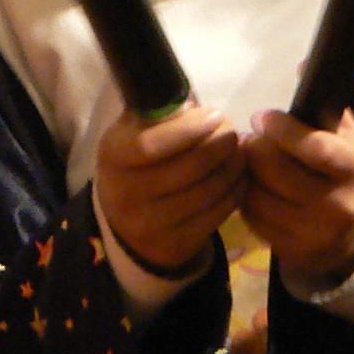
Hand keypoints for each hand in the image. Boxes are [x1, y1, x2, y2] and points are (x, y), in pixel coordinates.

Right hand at [95, 101, 244, 280]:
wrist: (126, 220)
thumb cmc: (138, 161)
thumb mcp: (134, 131)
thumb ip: (160, 114)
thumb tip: (198, 107)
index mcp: (113, 156)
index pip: (150, 144)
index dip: (188, 130)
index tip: (215, 115)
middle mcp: (125, 195)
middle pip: (188, 168)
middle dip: (220, 145)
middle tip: (233, 132)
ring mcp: (149, 225)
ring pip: (207, 192)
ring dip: (233, 167)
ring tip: (241, 151)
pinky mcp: (174, 245)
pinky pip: (216, 214)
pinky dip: (234, 191)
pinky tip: (239, 177)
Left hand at [241, 108, 353, 290]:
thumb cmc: (348, 172)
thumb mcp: (350, 137)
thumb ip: (326, 104)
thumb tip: (302, 64)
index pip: (315, 148)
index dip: (282, 129)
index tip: (262, 116)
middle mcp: (337, 204)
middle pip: (276, 170)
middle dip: (255, 147)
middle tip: (248, 137)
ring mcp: (313, 232)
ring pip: (258, 194)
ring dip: (244, 171)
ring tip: (246, 158)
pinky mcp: (292, 250)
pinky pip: (252, 217)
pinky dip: (245, 196)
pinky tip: (250, 184)